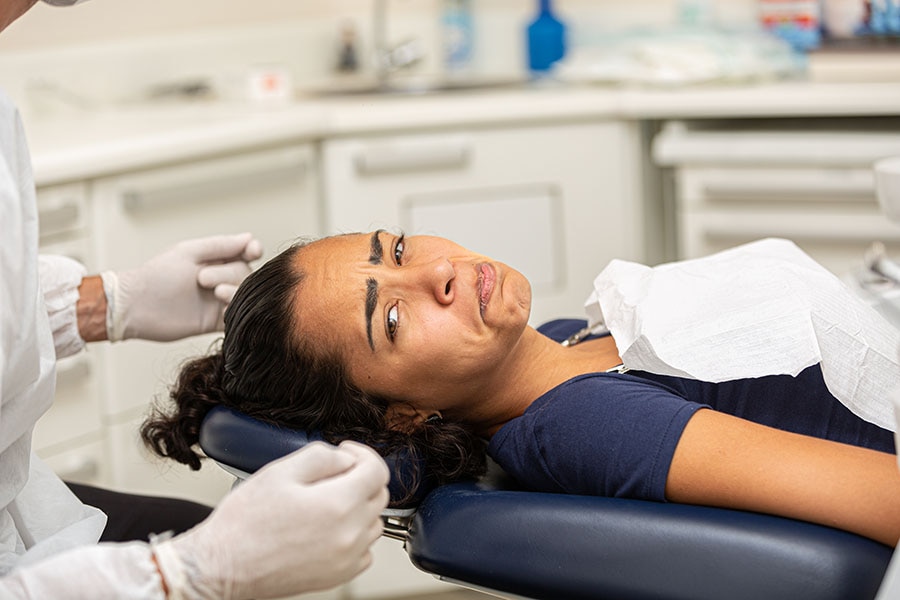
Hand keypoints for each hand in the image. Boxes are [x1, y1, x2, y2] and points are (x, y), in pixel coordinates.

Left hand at [101, 233, 262, 340]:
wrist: (136, 307)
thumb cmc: (156, 276)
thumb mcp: (189, 252)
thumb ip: (221, 245)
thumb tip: (250, 237)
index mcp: (213, 259)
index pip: (244, 252)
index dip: (253, 251)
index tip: (253, 251)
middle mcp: (219, 278)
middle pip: (245, 273)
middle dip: (229, 274)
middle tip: (202, 279)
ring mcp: (217, 300)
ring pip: (245, 295)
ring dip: (236, 292)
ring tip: (216, 294)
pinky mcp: (215, 322)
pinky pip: (237, 317)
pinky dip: (236, 312)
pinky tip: (224, 310)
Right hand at [152, 441, 389, 599]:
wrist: (222, 567)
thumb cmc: (244, 523)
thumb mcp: (280, 471)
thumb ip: (322, 456)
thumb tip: (345, 458)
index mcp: (338, 504)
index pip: (378, 470)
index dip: (363, 453)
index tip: (347, 452)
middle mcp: (350, 534)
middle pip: (378, 494)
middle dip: (360, 477)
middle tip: (331, 474)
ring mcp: (346, 558)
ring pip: (373, 522)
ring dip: (358, 506)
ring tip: (325, 502)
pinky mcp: (339, 576)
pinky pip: (364, 549)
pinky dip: (354, 535)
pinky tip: (327, 528)